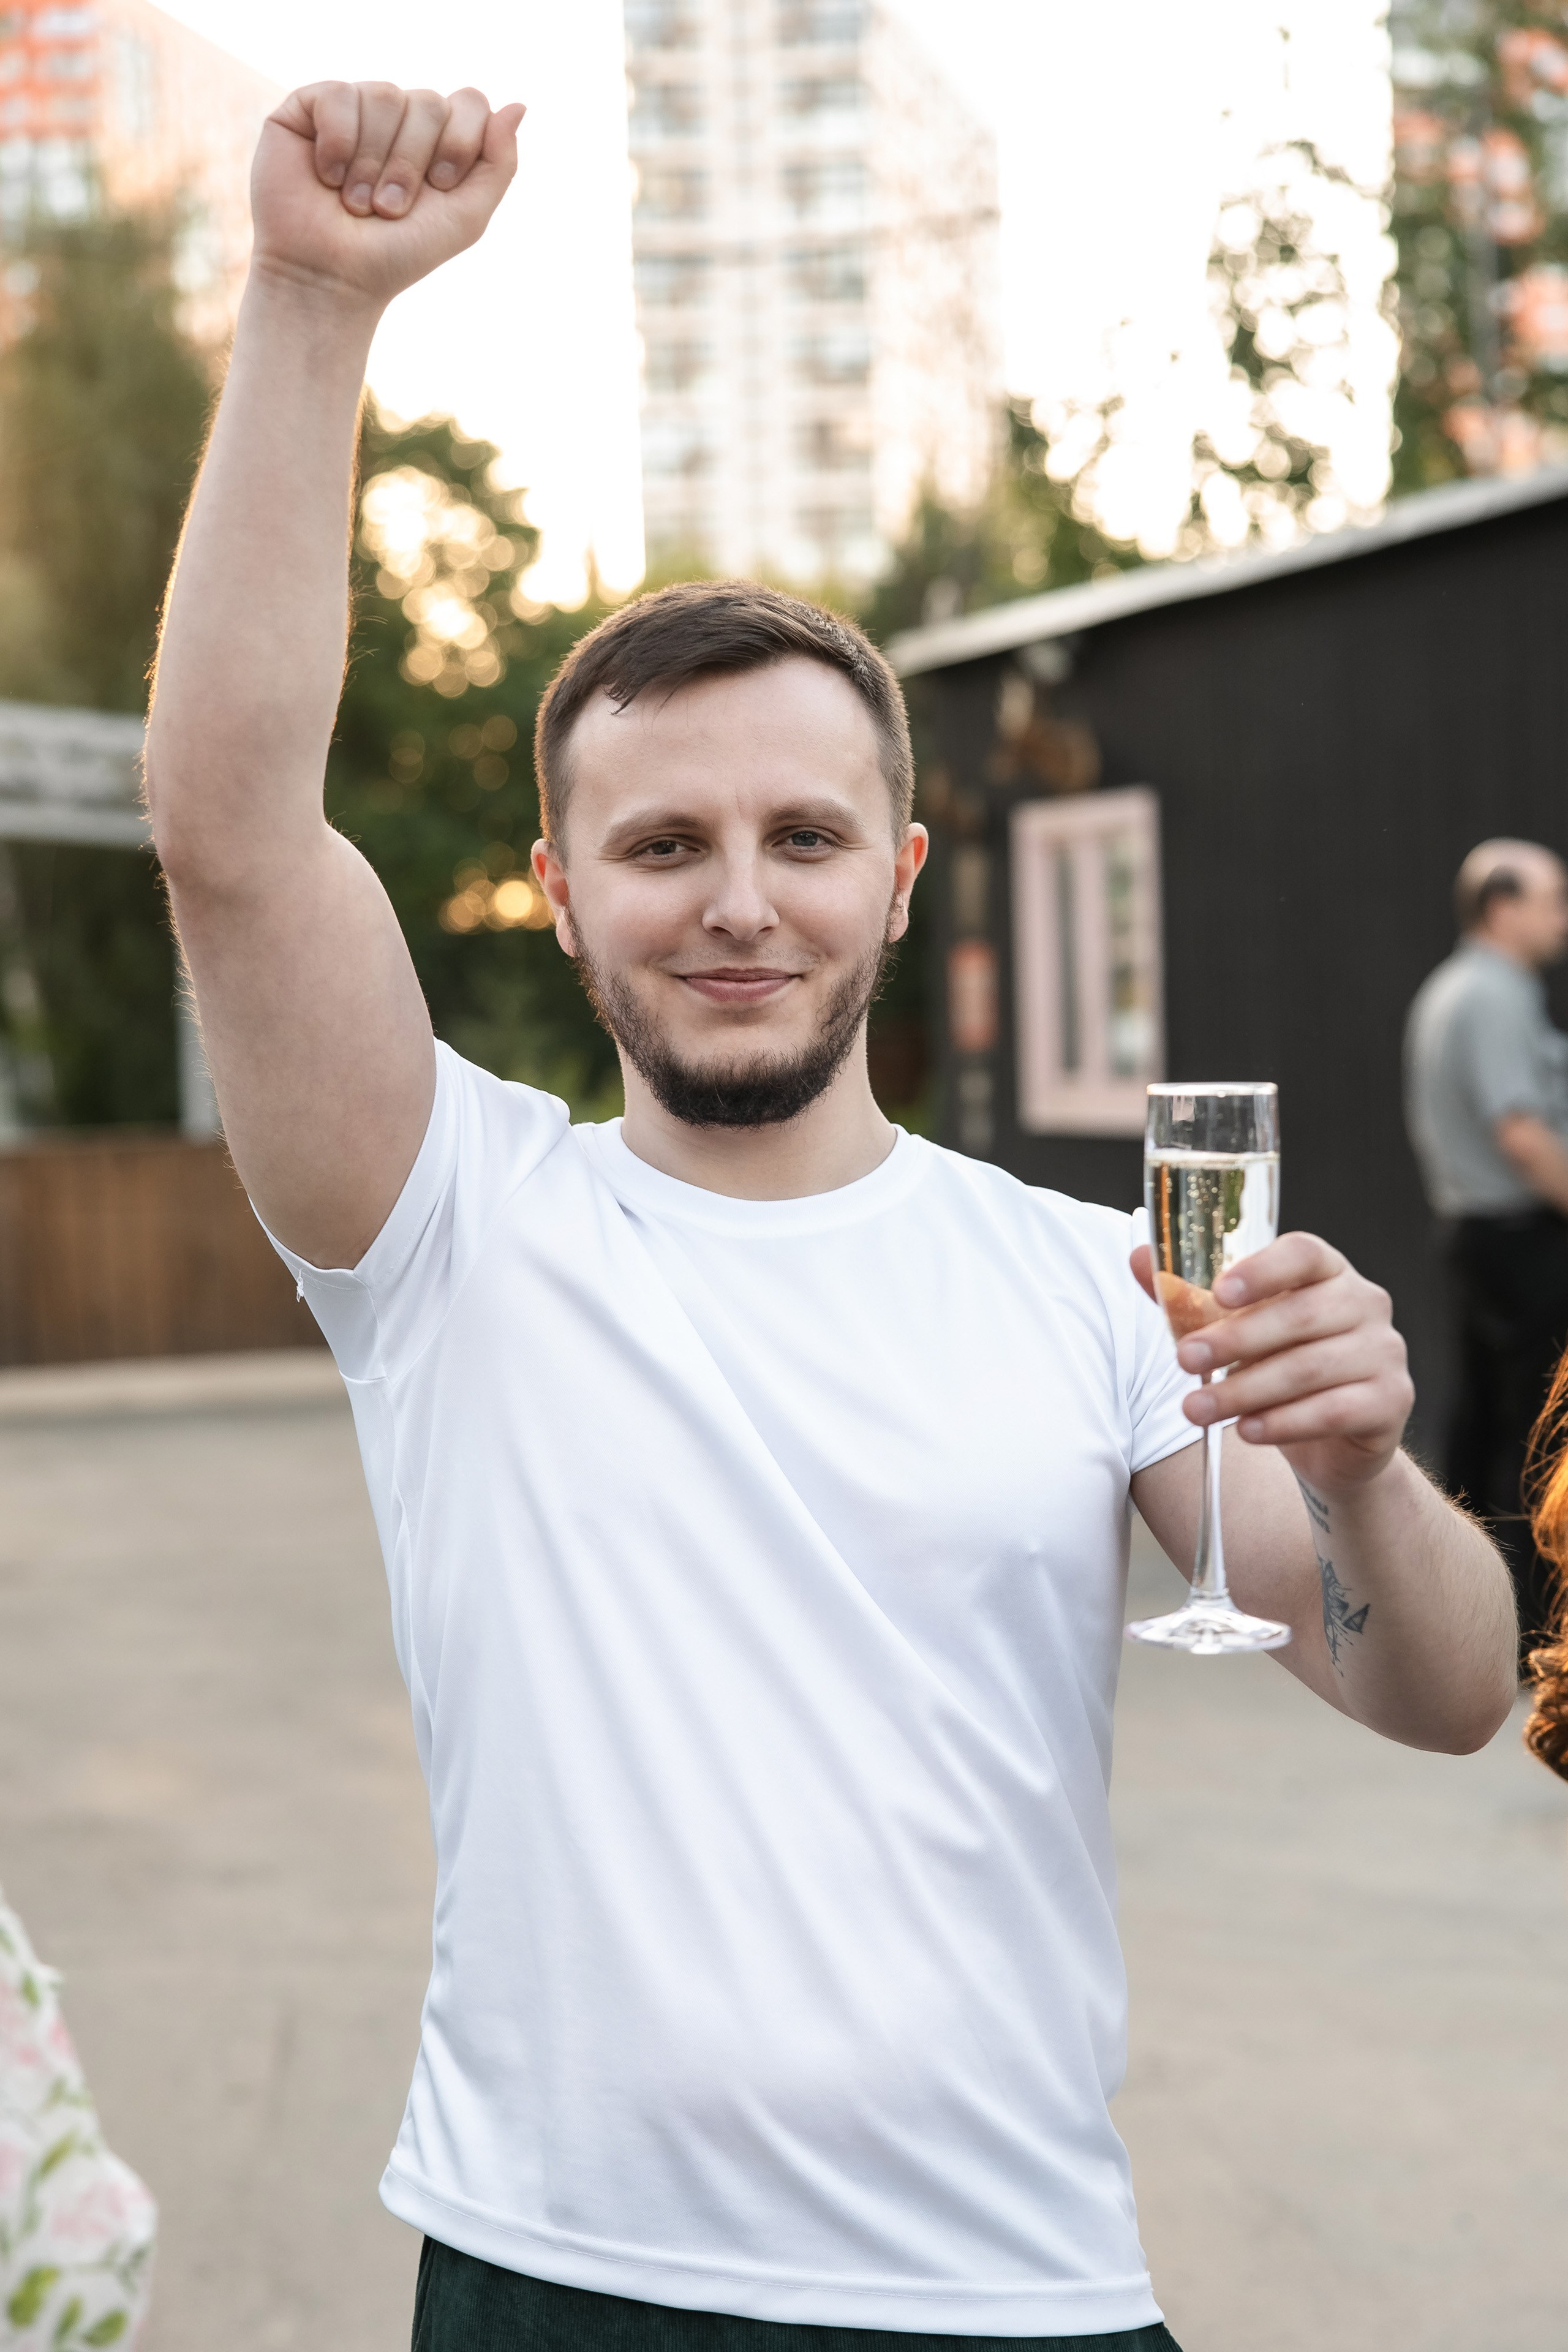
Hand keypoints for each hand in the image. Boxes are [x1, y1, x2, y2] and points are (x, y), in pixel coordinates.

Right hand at [250, 82, 525, 309]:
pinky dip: (339, 144)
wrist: (331, 278)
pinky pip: (340, 95)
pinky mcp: (309, 107)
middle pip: (429, 101)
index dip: (460, 143)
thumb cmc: (396, 254)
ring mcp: (354, 108)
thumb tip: (518, 105)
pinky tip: (328, 177)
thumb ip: (498, 164)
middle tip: (391, 209)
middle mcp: (397, 117)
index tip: (439, 189)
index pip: (469, 102)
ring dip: (375, 162)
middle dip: (413, 164)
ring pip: (385, 95)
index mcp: (436, 138)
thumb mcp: (465, 217)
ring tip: (358, 203)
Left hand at [1130, 1233, 1414, 1496]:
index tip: (1219, 1293)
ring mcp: (1385, 1352)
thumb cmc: (1277, 1366)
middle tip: (1184, 1361)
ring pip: (1310, 1369)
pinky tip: (1246, 1431)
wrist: (1332, 1439)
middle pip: (1300, 1315)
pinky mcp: (1392, 1401)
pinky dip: (1284, 1423)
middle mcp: (1365, 1303)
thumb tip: (1137, 1259)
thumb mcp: (1232, 1329)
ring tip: (1196, 1409)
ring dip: (1245, 1390)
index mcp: (1328, 1271)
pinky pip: (1334, 1410)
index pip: (1304, 1253)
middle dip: (1235, 1340)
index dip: (1263, 1270)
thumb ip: (1189, 1296)